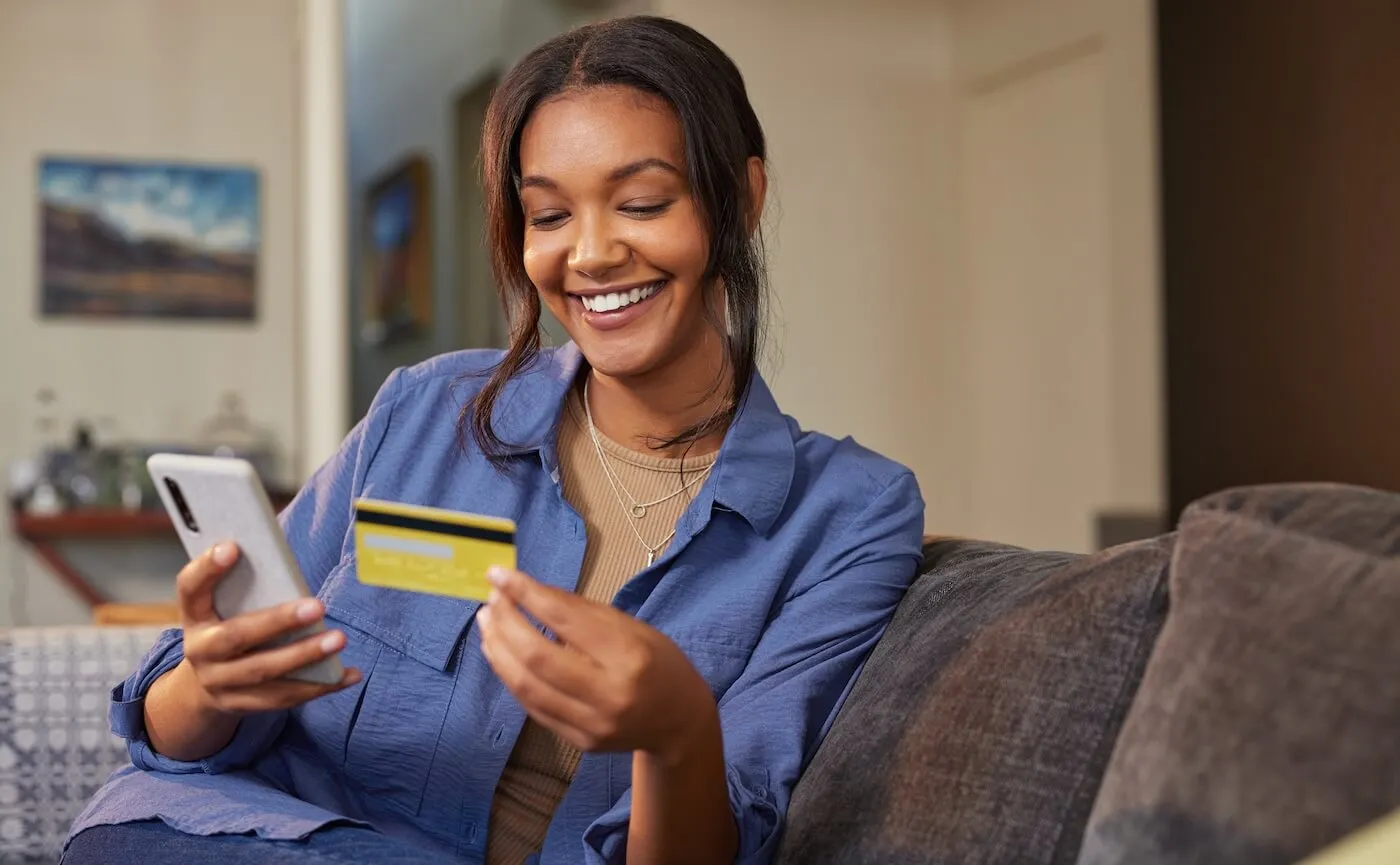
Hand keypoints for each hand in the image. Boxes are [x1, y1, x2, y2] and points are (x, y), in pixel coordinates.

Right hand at [172, 542, 360, 716]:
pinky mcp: (242, 705)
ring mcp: (219, 682)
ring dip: (304, 656)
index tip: (232, 547)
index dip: (208, 568)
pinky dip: (320, 686)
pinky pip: (284, 697)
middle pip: (236, 636)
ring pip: (263, 672)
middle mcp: (200, 650)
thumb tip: (283, 553)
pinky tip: (348, 674)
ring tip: (338, 639)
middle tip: (318, 606)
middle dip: (279, 621)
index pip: (191, 588)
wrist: (205, 686)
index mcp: (195, 615)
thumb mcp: (223, 606)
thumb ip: (246, 585)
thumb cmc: (228, 627)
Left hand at [477, 567, 716, 763]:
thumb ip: (580, 613)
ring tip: (488, 622)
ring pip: (526, 685)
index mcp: (629, 655)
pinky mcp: (578, 742)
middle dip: (506, 623)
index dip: (526, 594)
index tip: (500, 575)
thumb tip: (527, 591)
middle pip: (537, 657)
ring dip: (498, 650)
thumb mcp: (631, 626)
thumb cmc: (657, 662)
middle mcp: (610, 694)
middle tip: (492, 599)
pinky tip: (501, 653)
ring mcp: (592, 724)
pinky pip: (532, 706)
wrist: (679, 721)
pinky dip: (511, 675)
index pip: (565, 619)